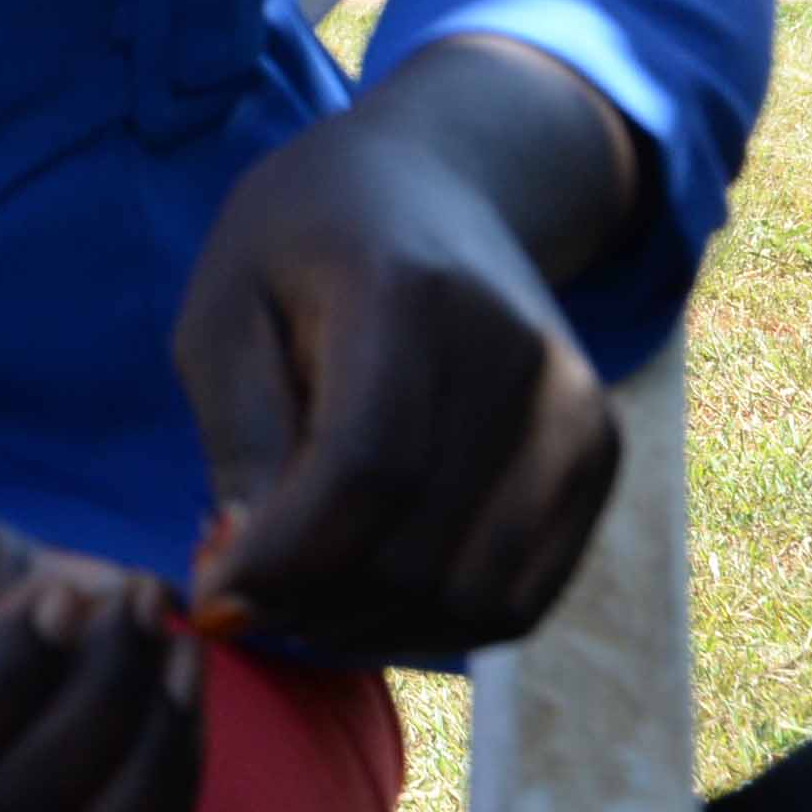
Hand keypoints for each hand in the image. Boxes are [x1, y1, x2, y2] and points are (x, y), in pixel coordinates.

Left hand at [175, 73, 620, 658]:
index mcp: (411, 295)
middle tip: (240, 596)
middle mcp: (519, 358)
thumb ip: (238, 436)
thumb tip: (244, 578)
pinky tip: (357, 596)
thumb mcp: (225, 305)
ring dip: (368, 628)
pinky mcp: (600, 459)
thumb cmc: (302, 242)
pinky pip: (519, 598)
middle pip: (421, 550)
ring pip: (474, 598)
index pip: (366, 468)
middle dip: (312, 604)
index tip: (211, 603)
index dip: (286, 560)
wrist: (437, 182)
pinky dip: (431, 626)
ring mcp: (577, 413)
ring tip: (292, 593)